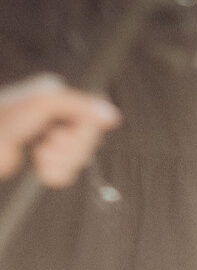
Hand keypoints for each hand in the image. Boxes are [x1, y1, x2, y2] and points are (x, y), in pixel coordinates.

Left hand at [0, 77, 119, 184]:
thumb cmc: (3, 122)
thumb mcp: (42, 106)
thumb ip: (79, 106)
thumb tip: (112, 116)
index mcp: (56, 95)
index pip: (93, 113)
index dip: (83, 131)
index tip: (60, 137)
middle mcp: (57, 115)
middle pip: (89, 137)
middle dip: (70, 149)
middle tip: (46, 148)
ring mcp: (51, 138)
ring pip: (80, 155)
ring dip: (62, 162)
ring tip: (41, 159)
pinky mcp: (44, 159)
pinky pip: (66, 170)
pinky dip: (57, 173)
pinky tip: (41, 168)